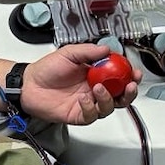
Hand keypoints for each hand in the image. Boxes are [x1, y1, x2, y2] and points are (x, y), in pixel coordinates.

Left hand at [21, 44, 141, 125]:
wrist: (29, 84)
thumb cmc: (47, 69)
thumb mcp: (69, 53)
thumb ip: (89, 51)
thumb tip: (107, 49)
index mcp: (95, 73)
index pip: (118, 76)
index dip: (129, 75)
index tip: (134, 72)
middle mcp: (94, 89)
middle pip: (120, 96)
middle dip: (129, 92)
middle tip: (129, 85)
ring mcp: (88, 103)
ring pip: (109, 107)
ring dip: (108, 98)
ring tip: (99, 88)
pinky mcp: (79, 115)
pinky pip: (91, 115)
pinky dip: (91, 108)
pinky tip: (84, 99)